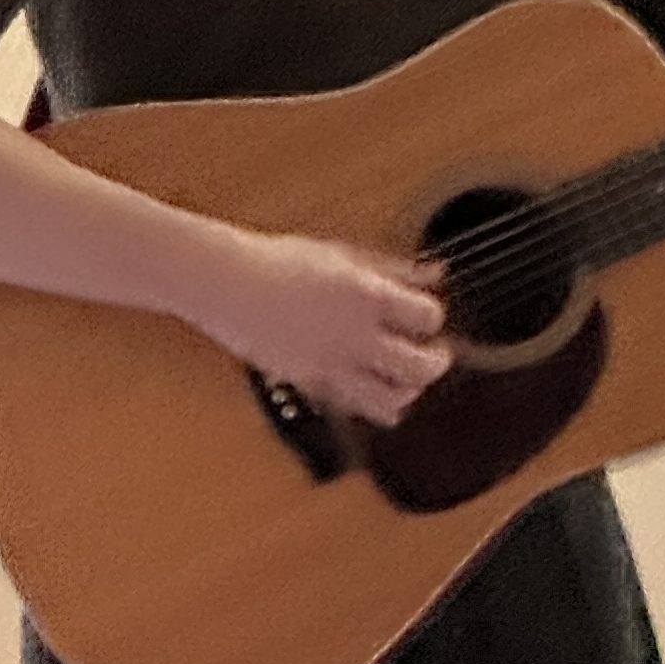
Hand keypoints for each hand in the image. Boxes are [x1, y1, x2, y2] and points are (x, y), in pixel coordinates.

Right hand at [189, 229, 449, 425]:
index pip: (427, 317)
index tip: (424, 315)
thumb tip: (435, 274)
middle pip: (419, 368)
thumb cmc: (282, 262)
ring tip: (405, 377)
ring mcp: (331, 365)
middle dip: (435, 363)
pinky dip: (373, 404)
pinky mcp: (311, 384)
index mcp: (365, 295)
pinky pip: (356, 407)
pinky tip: (374, 388)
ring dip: (408, 391)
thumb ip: (395, 269)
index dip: (432, 317)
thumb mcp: (345, 256)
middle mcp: (353, 336)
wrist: (228, 284)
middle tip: (435, 355)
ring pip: (391, 401)